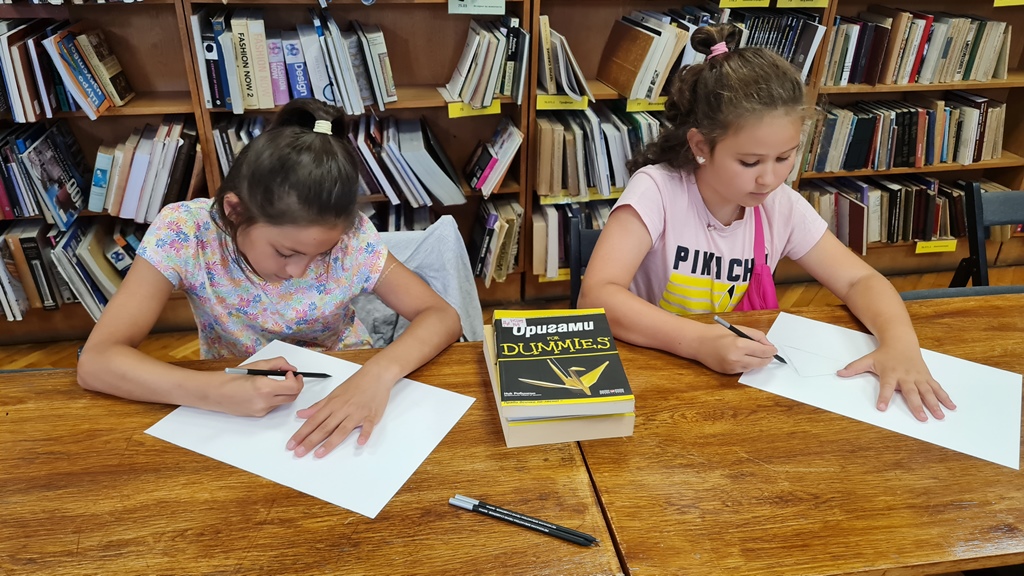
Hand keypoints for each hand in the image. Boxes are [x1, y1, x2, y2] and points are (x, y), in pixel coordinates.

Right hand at [214, 356, 303, 416]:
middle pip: (292, 397)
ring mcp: (262, 410)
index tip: (292, 374)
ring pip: (283, 402)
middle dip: (295, 387)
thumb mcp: (256, 365)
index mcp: (264, 387)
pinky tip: (263, 391)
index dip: (297, 380)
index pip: (293, 387)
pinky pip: (273, 406)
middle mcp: (265, 402)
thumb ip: (277, 364)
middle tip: (291, 377)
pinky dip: (274, 398)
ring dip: (284, 392)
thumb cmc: (231, 378)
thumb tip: (291, 368)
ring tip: (274, 382)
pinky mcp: (258, 415)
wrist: (213, 393)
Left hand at [286, 366, 392, 458]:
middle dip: (310, 441)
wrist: (376, 375)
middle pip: (324, 427)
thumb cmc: (356, 384)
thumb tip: (302, 414)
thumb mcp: (334, 394)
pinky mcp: (371, 415)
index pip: (313, 421)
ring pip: (342, 429)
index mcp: (333, 404)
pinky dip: (364, 434)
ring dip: (330, 442)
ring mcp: (357, 413)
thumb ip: (318, 406)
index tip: (292, 444)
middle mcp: (342, 409)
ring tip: (319, 453)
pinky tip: (360, 442)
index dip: (301, 433)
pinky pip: (368, 426)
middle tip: (299, 453)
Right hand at [698, 324, 778, 373]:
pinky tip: (744, 358)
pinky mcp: (728, 372)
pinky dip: (748, 364)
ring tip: (755, 354)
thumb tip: (768, 345)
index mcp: (740, 345)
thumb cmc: (717, 332)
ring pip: (753, 367)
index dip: (771, 350)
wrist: (698, 343)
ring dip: (757, 361)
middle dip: (767, 358)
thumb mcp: (738, 329)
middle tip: (769, 354)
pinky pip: (744, 370)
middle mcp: (737, 358)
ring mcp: (732, 367)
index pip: (763, 351)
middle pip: (761, 362)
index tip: (774, 349)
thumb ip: (756, 336)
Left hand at [838, 345, 955, 420]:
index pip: (886, 387)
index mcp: (890, 373)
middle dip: (917, 405)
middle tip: (921, 418)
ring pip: (927, 392)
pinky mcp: (927, 377)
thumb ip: (854, 368)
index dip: (883, 397)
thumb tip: (838, 373)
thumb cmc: (884, 354)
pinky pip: (937, 388)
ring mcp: (918, 377)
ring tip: (939, 416)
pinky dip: (945, 397)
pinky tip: (951, 407)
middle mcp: (906, 376)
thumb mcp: (868, 360)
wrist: (901, 342)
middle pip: (911, 392)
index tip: (881, 407)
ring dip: (934, 404)